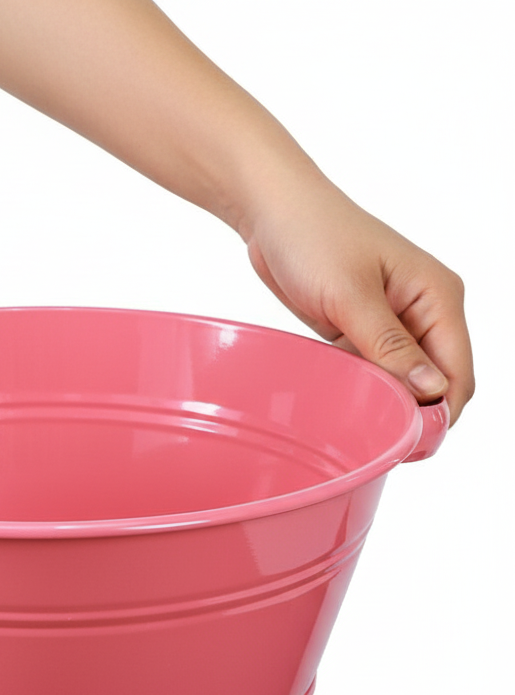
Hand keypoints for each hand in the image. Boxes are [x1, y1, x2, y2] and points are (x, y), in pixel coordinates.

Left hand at [241, 175, 473, 422]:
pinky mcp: (363, 330)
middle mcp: (425, 312)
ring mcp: (394, 323)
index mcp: (439, 297)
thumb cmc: (314, 238)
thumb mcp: (351, 295)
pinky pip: (374, 371)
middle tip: (378, 442)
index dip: (441, 414)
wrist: (273, 213)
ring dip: (386, 403)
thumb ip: (391, 346)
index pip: (458, 373)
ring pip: (403, 381)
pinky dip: (363, 387)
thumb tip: (431, 390)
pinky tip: (342, 401)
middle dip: (414, 414)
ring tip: (357, 424)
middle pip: (435, 383)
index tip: (407, 443)